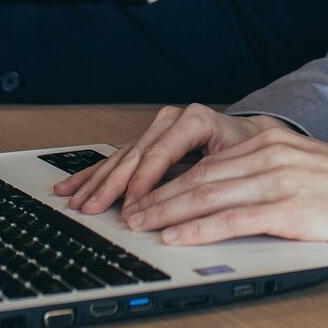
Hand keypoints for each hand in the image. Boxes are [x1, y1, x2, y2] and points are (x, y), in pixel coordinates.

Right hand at [53, 104, 279, 214]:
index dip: (142, 183)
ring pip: (122, 158)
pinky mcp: (149, 143)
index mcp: (194, 119)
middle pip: (135, 156)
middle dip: (110, 186)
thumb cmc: (250, 151)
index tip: (131, 207)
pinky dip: (96, 174)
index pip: (159, 154)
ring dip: (96, 181)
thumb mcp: (238, 162)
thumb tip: (182, 207)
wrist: (254, 138)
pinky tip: (73, 185)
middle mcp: (171, 120)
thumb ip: (210, 179)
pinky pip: (118, 159)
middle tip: (91, 208)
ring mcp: (157, 130)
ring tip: (74, 200)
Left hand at [121, 127, 327, 253]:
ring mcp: (276, 180)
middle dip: (159, 194)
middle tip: (129, 210)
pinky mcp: (287, 208)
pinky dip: (199, 229)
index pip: (208, 161)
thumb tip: (223, 191)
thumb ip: (263, 170)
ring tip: (141, 224)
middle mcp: (268, 154)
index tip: (145, 192)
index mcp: (269, 141)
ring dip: (168, 212)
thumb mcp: (299, 165)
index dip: (170, 178)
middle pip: (200, 176)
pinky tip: (177, 236)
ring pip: (208, 196)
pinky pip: (232, 220)